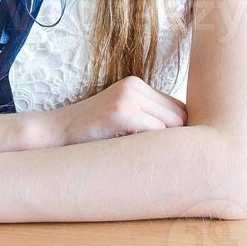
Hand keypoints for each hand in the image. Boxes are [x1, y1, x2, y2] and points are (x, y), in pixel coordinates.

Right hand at [39, 75, 186, 146]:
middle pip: (181, 116)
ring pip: (173, 125)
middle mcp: (135, 86)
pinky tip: (136, 159)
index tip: (171, 151)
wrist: (53, 135)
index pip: (180, 108)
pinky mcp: (121, 112)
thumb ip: (149, 119)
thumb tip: (193, 139)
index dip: (180, 132)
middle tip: (162, 161)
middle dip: (178, 140)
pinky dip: (152, 150)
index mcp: (137, 85)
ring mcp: (127, 97)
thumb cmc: (90, 136)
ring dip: (165, 146)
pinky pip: (157, 133)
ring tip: (146, 160)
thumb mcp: (121, 118)